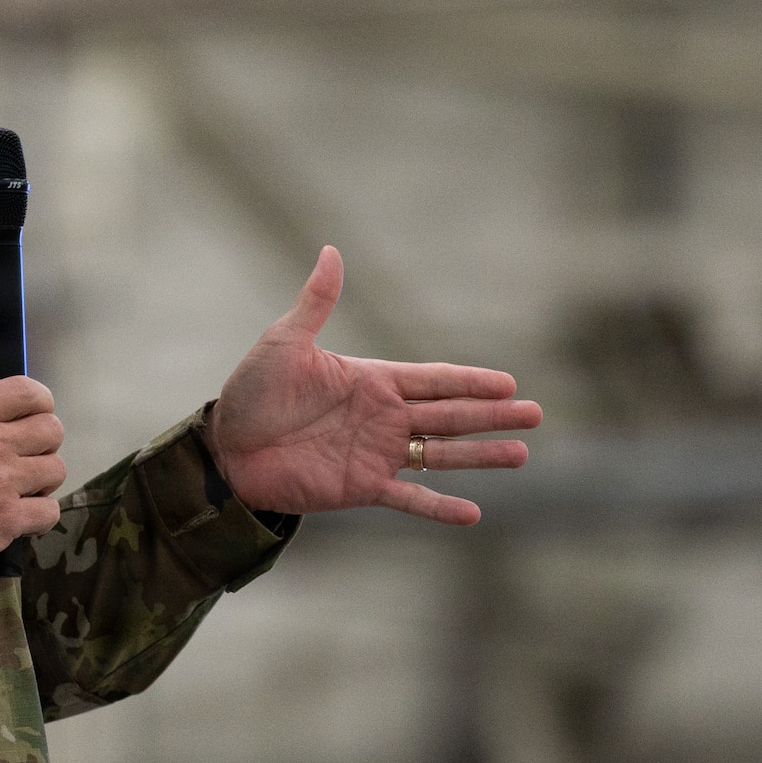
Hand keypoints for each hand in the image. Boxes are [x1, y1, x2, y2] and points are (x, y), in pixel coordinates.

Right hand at [0, 375, 66, 580]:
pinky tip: (21, 520)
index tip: (35, 418)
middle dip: (44, 446)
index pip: (26, 391)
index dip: (41, 404)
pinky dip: (40, 517)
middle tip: (27, 462)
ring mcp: (2, 481)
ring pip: (56, 470)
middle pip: (52, 429)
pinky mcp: (8, 519)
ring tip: (23, 493)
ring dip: (44, 483)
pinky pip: (50, 511)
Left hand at [205, 247, 541, 524]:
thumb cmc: (250, 393)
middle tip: (536, 415)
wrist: (225, 449)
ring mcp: (375, 454)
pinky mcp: (360, 488)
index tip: (510, 382)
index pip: (433, 379)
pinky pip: (408, 498)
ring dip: (480, 456)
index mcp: (370, 380)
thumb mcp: (283, 343)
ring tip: (521, 454)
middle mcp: (381, 417)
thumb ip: (316, 302)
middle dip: (492, 415)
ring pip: (440, 455)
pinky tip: (473, 512)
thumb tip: (331, 250)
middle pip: (449, 416)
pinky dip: (439, 506)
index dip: (471, 381)